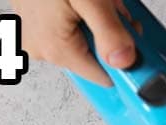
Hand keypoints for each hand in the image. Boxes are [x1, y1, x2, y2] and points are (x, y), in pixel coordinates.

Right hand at [10, 0, 134, 85]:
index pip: (102, 75)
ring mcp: (33, 38)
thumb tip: (125, 62)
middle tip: (109, 7)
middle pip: (91, 56)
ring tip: (91, 1)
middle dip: (108, 34)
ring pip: (80, 41)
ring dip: (94, 23)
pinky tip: (79, 2)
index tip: (134, 43)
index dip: (123, 60)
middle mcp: (41, 49)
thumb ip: (109, 32)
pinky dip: (78, 17)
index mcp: (55, 48)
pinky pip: (64, 30)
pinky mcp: (31, 26)